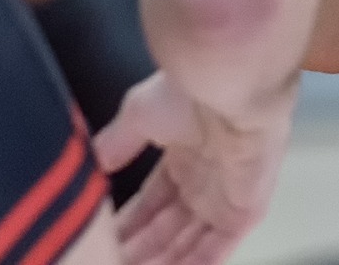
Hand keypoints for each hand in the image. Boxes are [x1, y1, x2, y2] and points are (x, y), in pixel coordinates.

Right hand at [94, 70, 294, 264]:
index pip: (152, 203)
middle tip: (113, 261)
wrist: (229, 89)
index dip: (129, 226)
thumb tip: (93, 162)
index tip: (107, 240)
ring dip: (160, 261)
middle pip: (167, 230)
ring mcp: (226, 200)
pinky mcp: (245, 214)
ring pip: (188, 245)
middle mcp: (205, 181)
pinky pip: (216, 251)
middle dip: (140, 250)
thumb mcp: (137, 116)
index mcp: (184, 156)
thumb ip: (117, 145)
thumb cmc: (191, 91)